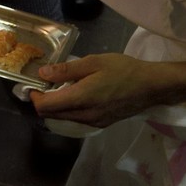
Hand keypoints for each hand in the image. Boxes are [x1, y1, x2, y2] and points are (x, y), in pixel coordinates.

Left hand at [30, 53, 176, 128]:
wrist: (152, 87)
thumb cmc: (123, 70)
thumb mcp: (93, 62)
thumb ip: (66, 70)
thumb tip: (42, 73)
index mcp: (81, 99)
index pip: (45, 106)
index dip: (34, 96)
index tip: (33, 83)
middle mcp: (85, 116)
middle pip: (52, 115)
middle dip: (43, 100)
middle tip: (44, 82)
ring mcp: (94, 122)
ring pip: (64, 118)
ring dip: (56, 105)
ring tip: (60, 85)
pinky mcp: (102, 123)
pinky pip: (77, 118)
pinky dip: (69, 108)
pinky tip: (76, 93)